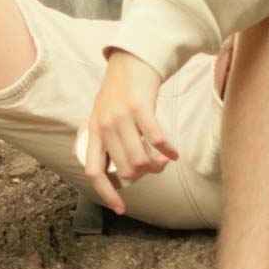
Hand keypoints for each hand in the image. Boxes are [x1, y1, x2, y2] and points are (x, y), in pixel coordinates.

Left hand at [84, 50, 178, 214]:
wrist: (131, 59)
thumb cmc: (121, 91)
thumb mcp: (105, 115)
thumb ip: (109, 141)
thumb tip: (123, 172)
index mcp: (94, 131)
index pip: (95, 171)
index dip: (107, 193)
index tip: (121, 209)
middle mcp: (105, 125)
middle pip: (125, 170)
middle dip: (143, 175)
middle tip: (154, 168)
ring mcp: (121, 116)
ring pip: (141, 159)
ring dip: (157, 165)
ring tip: (164, 161)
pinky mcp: (140, 107)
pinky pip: (156, 140)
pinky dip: (167, 151)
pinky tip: (174, 153)